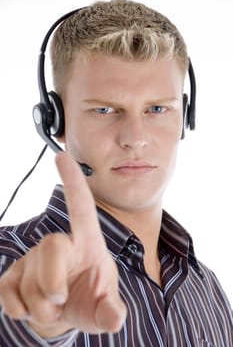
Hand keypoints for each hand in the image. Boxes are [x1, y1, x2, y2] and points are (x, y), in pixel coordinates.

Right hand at [0, 151, 126, 337]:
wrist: (66, 313)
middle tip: (59, 300)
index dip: (73, 181)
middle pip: (51, 245)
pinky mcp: (13, 275)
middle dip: (52, 280)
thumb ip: (110, 313)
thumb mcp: (105, 309)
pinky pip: (7, 292)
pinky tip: (29, 307)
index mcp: (87, 244)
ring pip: (29, 280)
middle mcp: (59, 245)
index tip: (62, 154)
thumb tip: (114, 319)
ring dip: (40, 306)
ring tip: (53, 306)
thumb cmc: (90, 300)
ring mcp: (33, 259)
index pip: (81, 207)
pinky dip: (17, 309)